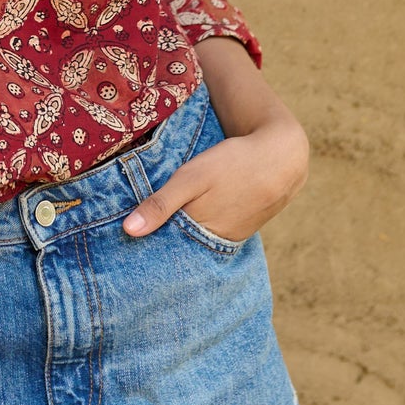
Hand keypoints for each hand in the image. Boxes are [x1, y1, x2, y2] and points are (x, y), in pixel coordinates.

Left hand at [122, 116, 308, 242]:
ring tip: (158, 225)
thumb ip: (161, 204)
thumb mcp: (191, 178)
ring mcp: (230, 236)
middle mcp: (215, 241)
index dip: (145, 243)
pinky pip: (212, 232)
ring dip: (179, 233)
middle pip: (180, 247)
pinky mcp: (240, 227)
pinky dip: (199, 227)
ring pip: (196, 239)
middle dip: (161, 241)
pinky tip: (190, 216)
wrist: (281, 156)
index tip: (123, 245)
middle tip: (135, 235)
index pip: (164, 248)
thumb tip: (129, 231)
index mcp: (201, 233)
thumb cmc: (233, 164)